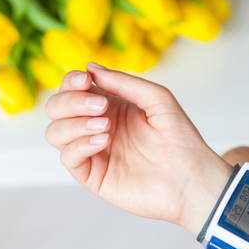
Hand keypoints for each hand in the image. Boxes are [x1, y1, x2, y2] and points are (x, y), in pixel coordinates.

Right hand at [44, 63, 232, 234]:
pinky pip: (68, 157)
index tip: (86, 80)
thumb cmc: (181, 141)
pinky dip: (80, 144)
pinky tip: (104, 140)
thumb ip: (125, 83)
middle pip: (56, 108)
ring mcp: (94, 152)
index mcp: (110, 107)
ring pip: (55, 132)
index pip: (73, 89)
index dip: (72, 81)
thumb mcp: (158, 99)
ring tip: (106, 125)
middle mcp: (97, 127)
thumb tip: (91, 68)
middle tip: (100, 106)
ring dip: (74, 123)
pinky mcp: (94, 176)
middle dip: (70, 101)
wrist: (193, 180)